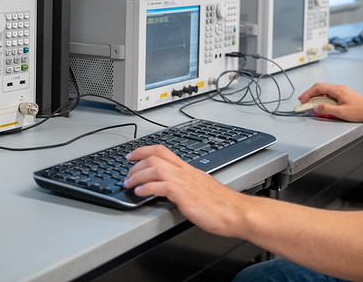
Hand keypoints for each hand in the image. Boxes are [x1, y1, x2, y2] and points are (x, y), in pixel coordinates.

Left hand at [124, 145, 246, 236]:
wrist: (235, 212)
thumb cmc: (222, 205)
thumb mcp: (201, 188)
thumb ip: (187, 185)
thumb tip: (175, 189)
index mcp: (188, 169)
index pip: (163, 151)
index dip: (143, 150)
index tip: (132, 155)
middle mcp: (185, 171)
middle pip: (155, 156)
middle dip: (136, 162)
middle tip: (126, 173)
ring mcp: (184, 181)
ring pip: (155, 167)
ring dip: (137, 175)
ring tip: (129, 184)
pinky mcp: (184, 195)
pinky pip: (160, 185)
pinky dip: (146, 187)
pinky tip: (141, 193)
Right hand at [298, 82, 362, 123]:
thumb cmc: (361, 110)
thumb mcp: (342, 112)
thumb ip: (327, 109)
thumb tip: (316, 107)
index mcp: (337, 90)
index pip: (318, 88)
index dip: (308, 93)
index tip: (302, 99)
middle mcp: (339, 88)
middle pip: (320, 88)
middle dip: (310, 94)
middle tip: (303, 101)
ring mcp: (342, 91)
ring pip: (325, 91)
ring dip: (316, 96)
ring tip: (311, 104)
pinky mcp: (344, 95)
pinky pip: (330, 94)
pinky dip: (323, 98)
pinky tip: (323, 104)